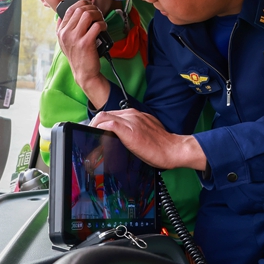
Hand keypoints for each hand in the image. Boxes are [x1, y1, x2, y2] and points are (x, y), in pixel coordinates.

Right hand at [56, 0, 109, 107]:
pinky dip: (102, 24)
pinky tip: (103, 28)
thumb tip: (60, 16)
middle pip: (80, 10)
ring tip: (101, 20)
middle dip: (92, 9)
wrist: (84, 73)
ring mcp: (75, 38)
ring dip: (97, 15)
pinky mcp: (86, 43)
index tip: (90, 7)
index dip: (82, 4)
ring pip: (87, 15)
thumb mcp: (64, 43)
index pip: (70, 9)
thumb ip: (61, 29)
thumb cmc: (78, 57)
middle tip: (98, 14)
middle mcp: (66, 33)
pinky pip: (96, 26)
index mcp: (61, 31)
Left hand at [90, 108, 207, 170]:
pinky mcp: (129, 130)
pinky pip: (108, 124)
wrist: (174, 149)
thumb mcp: (145, 134)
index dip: (100, 123)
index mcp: (136, 115)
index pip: (112, 114)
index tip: (95, 132)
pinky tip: (96, 137)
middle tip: (89, 137)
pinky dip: (98, 129)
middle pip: (105, 114)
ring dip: (93, 126)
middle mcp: (133, 114)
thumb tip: (120, 140)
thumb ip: (132, 132)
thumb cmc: (161, 146)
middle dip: (93, 125)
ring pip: (103, 116)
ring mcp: (131, 121)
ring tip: (89, 138)